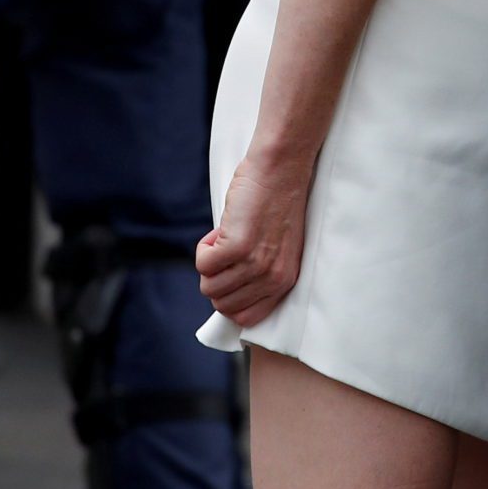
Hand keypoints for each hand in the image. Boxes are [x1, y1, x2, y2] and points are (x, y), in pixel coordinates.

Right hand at [196, 153, 314, 328]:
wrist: (281, 170)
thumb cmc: (276, 203)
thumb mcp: (276, 248)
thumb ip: (259, 273)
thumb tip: (225, 291)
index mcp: (284, 281)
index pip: (247, 318)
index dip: (230, 299)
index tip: (229, 277)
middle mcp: (272, 278)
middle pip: (223, 305)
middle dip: (216, 280)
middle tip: (226, 254)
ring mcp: (255, 264)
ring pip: (209, 287)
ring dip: (209, 263)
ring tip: (224, 239)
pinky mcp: (237, 247)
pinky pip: (203, 265)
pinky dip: (203, 248)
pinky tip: (220, 231)